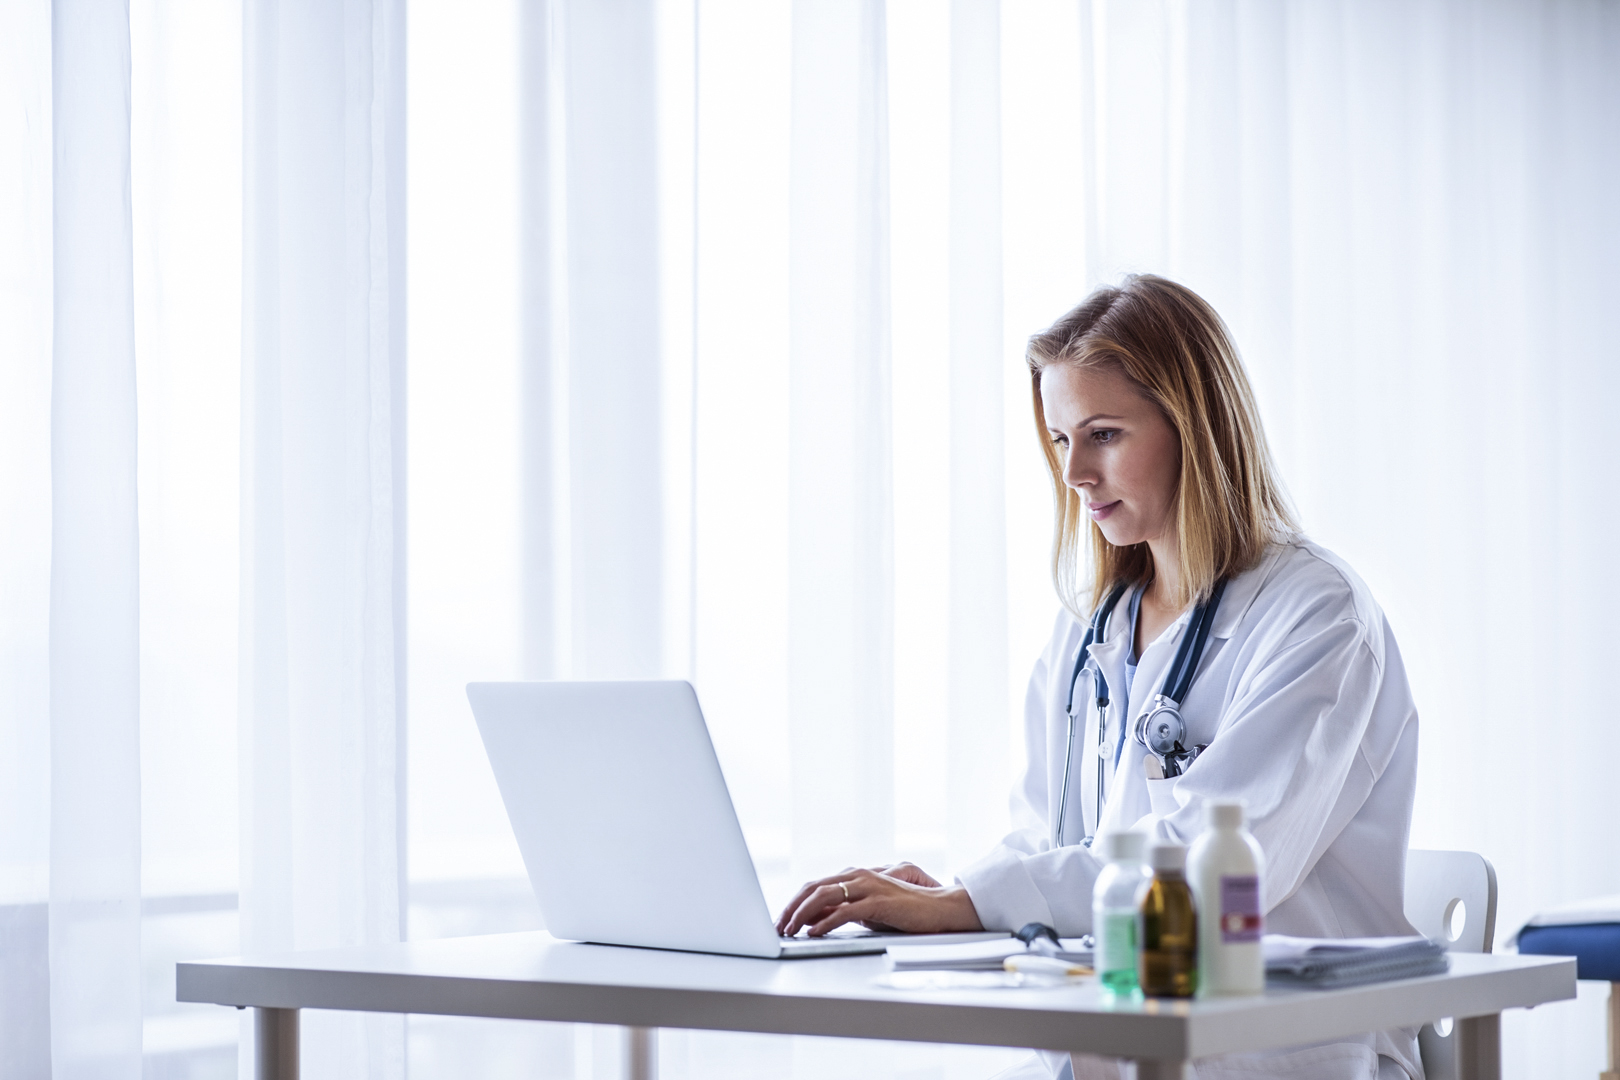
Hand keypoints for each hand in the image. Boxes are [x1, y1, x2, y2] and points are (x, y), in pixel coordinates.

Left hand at [774, 863, 983, 937]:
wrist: (940, 907)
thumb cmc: (905, 910)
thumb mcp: (868, 909)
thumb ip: (844, 910)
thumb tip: (815, 921)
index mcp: (855, 875)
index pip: (815, 885)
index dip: (795, 902)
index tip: (782, 919)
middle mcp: (859, 876)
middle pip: (814, 888)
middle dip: (792, 908)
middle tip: (778, 927)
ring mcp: (869, 886)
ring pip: (825, 896)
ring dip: (803, 914)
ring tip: (791, 930)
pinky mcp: (879, 902)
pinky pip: (846, 911)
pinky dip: (826, 922)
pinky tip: (814, 932)